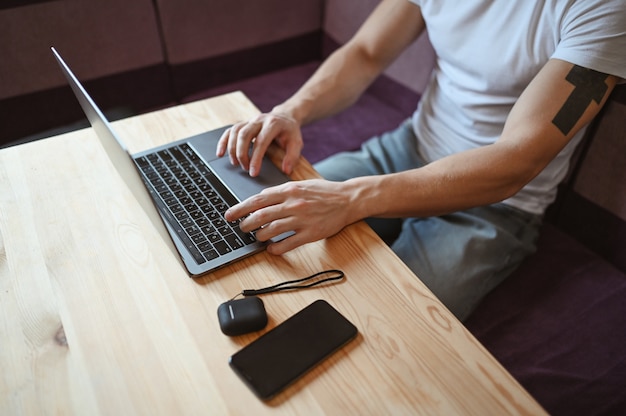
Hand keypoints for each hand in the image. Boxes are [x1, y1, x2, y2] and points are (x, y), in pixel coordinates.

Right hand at [216, 112, 303, 176]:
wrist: (284, 117)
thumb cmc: (289, 132)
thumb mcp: (297, 142)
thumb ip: (292, 156)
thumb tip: (286, 170)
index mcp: (273, 124)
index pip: (261, 141)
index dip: (256, 158)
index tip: (253, 172)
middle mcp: (259, 120)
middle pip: (244, 135)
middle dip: (242, 154)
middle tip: (245, 169)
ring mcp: (249, 121)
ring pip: (235, 132)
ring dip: (232, 149)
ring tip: (236, 164)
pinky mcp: (243, 124)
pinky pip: (229, 131)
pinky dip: (223, 142)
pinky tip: (220, 153)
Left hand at [224, 179, 355, 254]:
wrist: (347, 199)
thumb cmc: (323, 192)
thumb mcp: (300, 185)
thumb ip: (281, 193)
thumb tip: (260, 201)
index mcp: (289, 190)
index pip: (258, 200)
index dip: (240, 208)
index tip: (229, 215)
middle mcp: (293, 204)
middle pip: (260, 216)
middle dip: (246, 224)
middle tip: (241, 228)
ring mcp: (302, 220)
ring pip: (271, 231)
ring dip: (259, 236)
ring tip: (257, 238)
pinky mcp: (310, 233)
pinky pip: (288, 244)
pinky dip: (276, 248)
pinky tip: (272, 249)